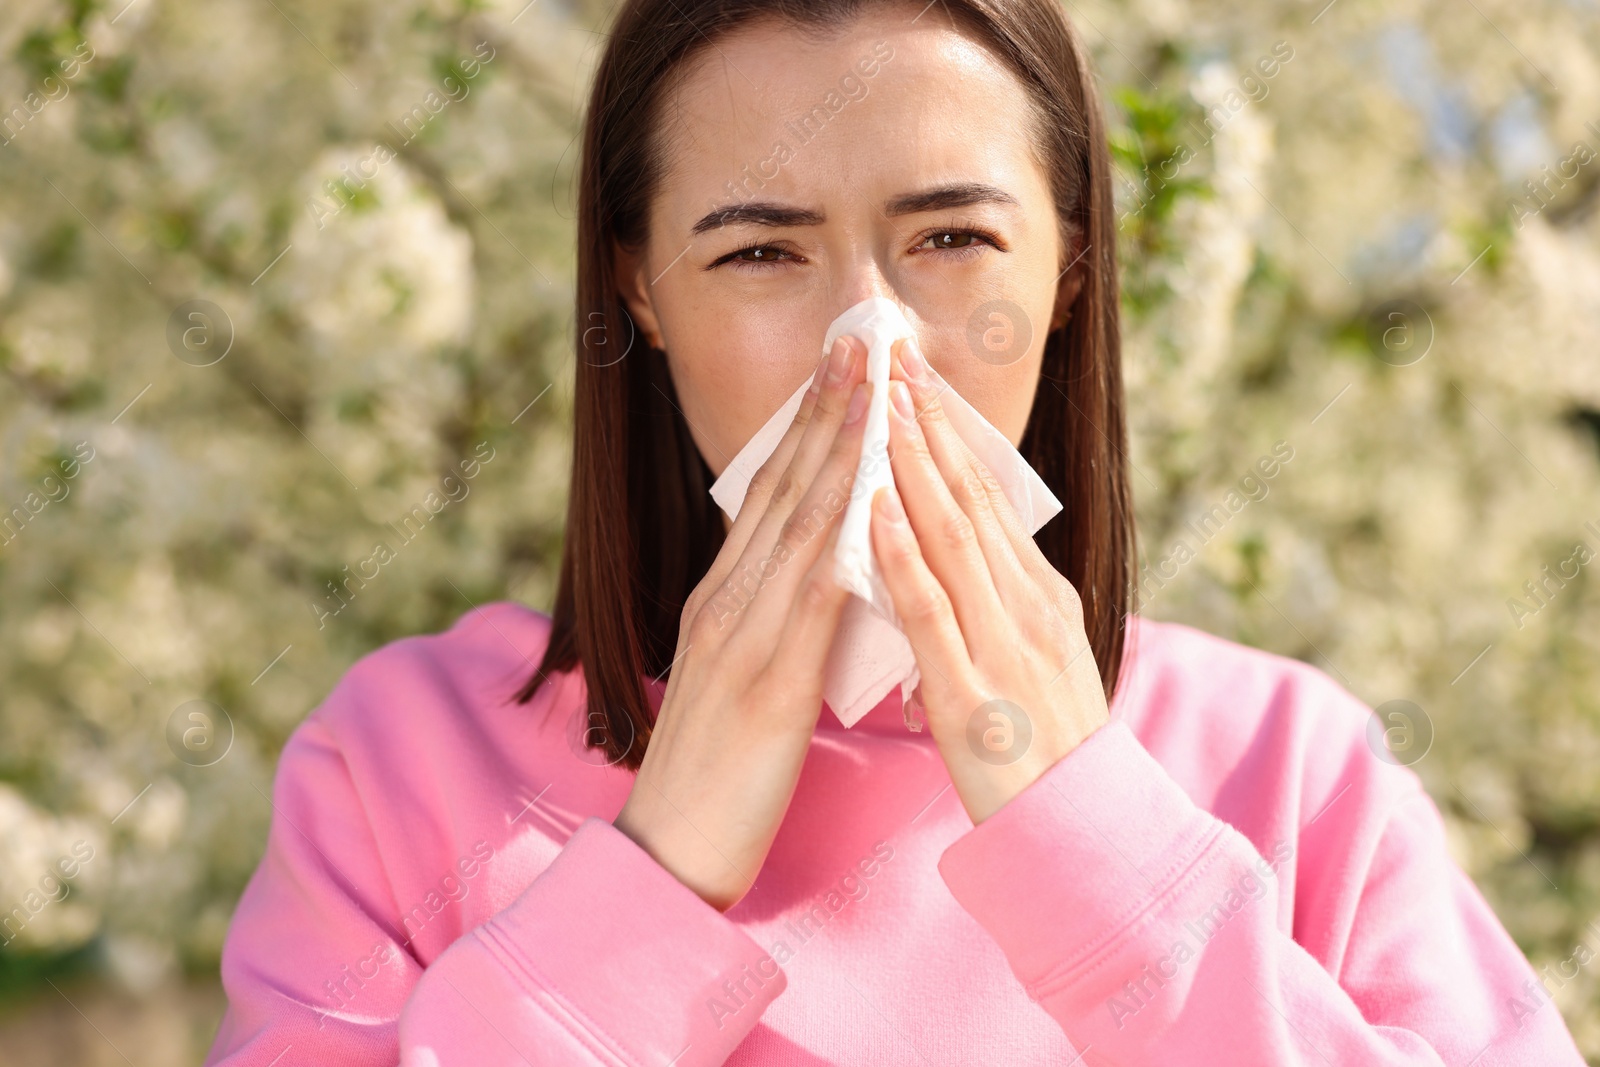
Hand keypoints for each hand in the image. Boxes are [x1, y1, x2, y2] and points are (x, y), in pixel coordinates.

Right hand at [613, 335, 871, 910]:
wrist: (669, 851)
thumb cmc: (716, 771)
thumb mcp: (742, 675)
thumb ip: (774, 619)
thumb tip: (824, 572)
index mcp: (723, 599)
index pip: (770, 496)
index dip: (808, 428)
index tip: (842, 370)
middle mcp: (726, 602)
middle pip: (780, 489)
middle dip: (824, 410)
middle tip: (860, 341)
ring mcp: (740, 637)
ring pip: (796, 525)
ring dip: (838, 450)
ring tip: (871, 387)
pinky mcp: (764, 682)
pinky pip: (809, 597)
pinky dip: (841, 539)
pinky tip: (872, 496)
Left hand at [868, 338, 1109, 824]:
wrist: (1085, 835)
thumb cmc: (1050, 750)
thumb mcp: (1036, 657)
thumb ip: (1000, 601)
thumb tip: (965, 550)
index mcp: (1039, 595)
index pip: (986, 497)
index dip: (947, 432)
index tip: (914, 376)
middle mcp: (1027, 605)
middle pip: (971, 497)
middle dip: (929, 422)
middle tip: (893, 354)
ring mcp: (1002, 645)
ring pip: (951, 536)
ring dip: (912, 464)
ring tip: (881, 400)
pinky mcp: (971, 693)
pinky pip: (930, 612)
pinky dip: (900, 554)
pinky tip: (872, 508)